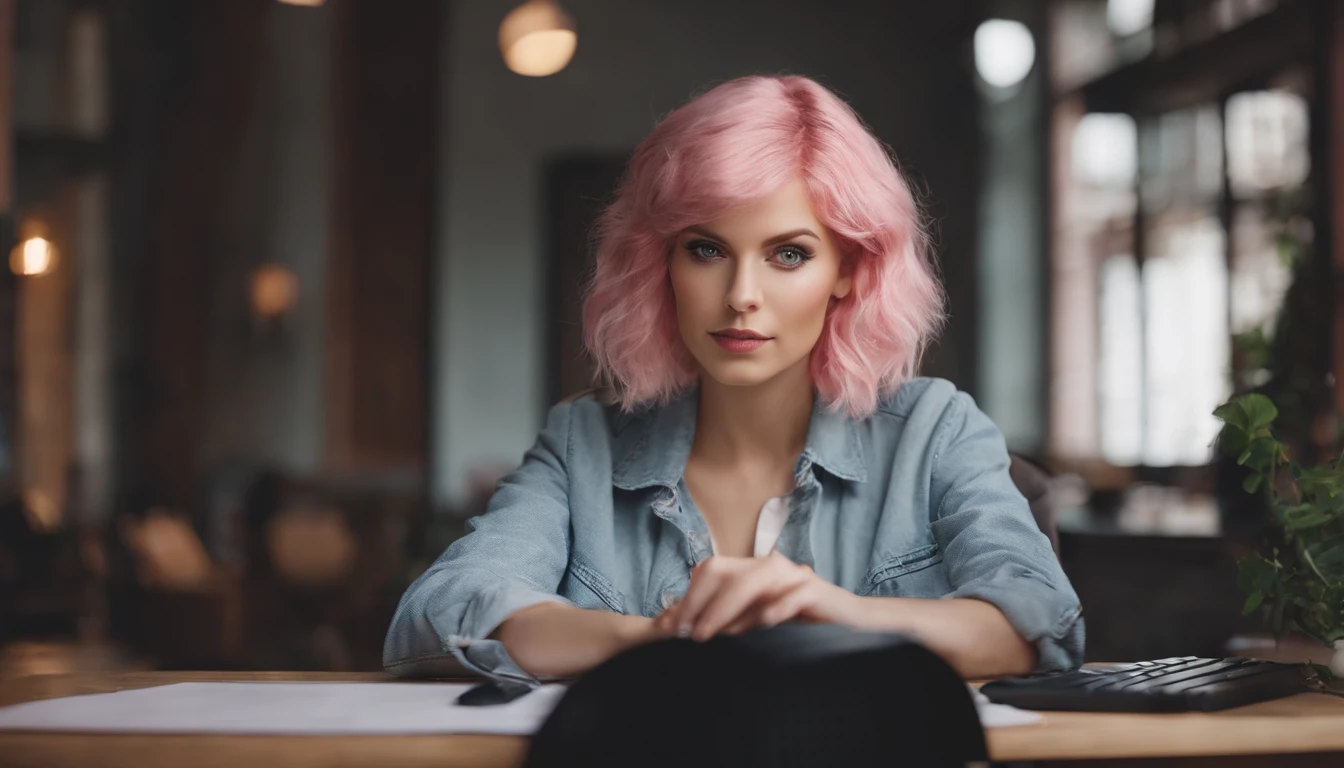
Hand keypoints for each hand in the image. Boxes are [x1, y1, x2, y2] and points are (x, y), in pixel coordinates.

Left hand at [653, 553, 859, 640]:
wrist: (846, 622)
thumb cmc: (795, 621)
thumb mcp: (751, 619)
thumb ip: (721, 617)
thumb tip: (675, 622)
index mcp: (750, 569)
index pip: (709, 572)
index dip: (687, 597)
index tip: (670, 626)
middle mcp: (767, 566)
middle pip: (724, 570)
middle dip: (700, 602)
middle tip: (687, 633)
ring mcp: (792, 576)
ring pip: (754, 579)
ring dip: (727, 607)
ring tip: (709, 633)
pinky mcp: (816, 591)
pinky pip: (795, 593)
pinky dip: (779, 606)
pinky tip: (766, 621)